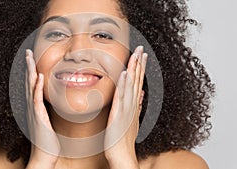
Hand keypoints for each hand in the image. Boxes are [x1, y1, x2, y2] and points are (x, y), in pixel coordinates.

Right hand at [25, 49, 59, 168]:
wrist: (44, 155)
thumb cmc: (47, 139)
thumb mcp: (47, 120)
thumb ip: (46, 110)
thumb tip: (50, 102)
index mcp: (35, 106)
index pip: (32, 85)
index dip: (31, 70)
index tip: (31, 58)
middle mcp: (32, 107)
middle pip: (28, 82)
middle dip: (27, 66)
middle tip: (27, 52)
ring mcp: (34, 111)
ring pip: (30, 87)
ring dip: (30, 72)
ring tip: (29, 57)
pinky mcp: (38, 117)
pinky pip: (37, 100)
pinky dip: (37, 87)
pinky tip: (39, 76)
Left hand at [104, 46, 146, 168]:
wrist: (122, 154)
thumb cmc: (123, 139)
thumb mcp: (132, 120)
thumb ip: (137, 106)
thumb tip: (142, 94)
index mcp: (133, 105)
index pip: (138, 82)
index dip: (141, 68)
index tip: (143, 55)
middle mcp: (132, 104)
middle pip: (137, 80)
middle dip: (140, 64)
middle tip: (142, 49)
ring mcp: (127, 108)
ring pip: (131, 85)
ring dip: (134, 69)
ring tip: (137, 54)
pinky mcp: (119, 113)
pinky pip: (121, 96)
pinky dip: (124, 84)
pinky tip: (125, 73)